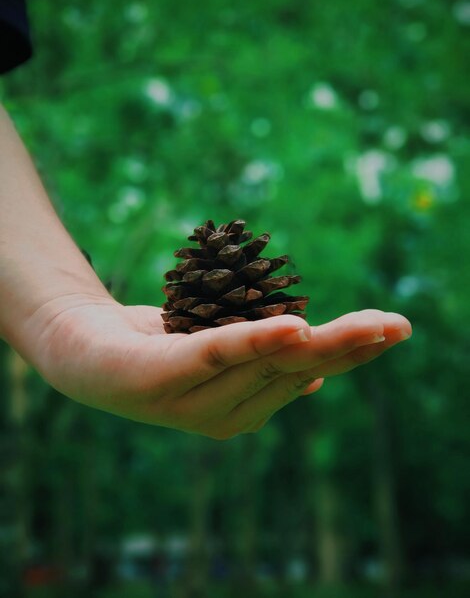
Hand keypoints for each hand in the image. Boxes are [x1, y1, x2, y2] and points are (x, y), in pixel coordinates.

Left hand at [28, 295, 411, 438]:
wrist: (76, 345)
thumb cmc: (155, 346)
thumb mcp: (214, 354)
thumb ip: (260, 364)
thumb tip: (315, 371)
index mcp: (241, 411)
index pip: (303, 376)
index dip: (349, 353)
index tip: (391, 329)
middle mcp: (222, 416)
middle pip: (294, 371)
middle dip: (349, 346)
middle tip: (396, 325)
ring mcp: (190, 401)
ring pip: (266, 362)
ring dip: (320, 340)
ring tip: (367, 324)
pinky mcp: (158, 376)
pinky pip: (214, 354)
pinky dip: (256, 341)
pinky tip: (294, 327)